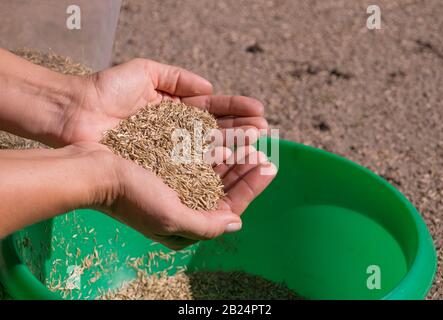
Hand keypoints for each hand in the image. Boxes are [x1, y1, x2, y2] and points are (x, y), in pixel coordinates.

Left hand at [60, 58, 267, 145]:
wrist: (75, 112)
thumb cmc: (106, 89)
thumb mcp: (145, 71)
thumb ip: (177, 77)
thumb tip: (209, 87)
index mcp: (174, 110)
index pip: (212, 109)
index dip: (235, 109)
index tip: (259, 110)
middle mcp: (176, 132)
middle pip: (215, 130)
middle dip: (240, 129)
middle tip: (265, 130)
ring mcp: (169, 150)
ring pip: (207, 147)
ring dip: (233, 145)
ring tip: (257, 142)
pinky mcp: (159, 166)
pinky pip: (190, 162)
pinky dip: (211, 160)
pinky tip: (232, 157)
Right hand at [97, 143, 276, 249]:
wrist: (93, 171)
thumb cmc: (131, 197)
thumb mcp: (171, 218)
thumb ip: (206, 226)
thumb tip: (236, 223)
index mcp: (187, 222)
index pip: (230, 206)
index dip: (252, 187)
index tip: (270, 166)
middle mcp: (184, 204)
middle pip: (225, 185)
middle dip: (246, 165)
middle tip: (265, 146)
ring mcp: (176, 183)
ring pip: (214, 167)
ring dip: (234, 151)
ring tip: (252, 134)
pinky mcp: (167, 164)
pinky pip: (198, 154)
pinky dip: (214, 144)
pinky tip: (226, 133)